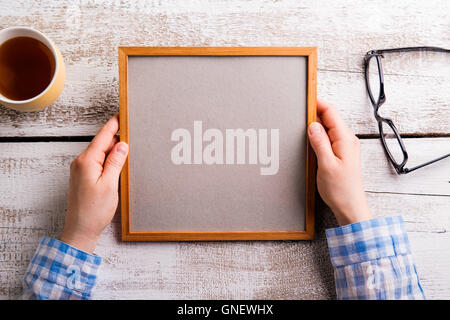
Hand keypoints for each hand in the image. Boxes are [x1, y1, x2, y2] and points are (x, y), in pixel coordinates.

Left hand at [60, 114, 128, 252]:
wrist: (80, 230)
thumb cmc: (94, 211)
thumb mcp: (110, 184)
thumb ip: (116, 162)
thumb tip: (122, 144)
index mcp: (87, 161)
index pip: (103, 136)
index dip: (114, 124)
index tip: (123, 114)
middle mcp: (81, 162)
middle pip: (102, 143)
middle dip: (117, 138)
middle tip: (133, 132)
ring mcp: (81, 170)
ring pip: (101, 153)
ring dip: (114, 150)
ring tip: (130, 148)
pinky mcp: (84, 177)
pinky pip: (98, 162)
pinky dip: (109, 160)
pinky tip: (119, 163)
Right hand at [308, 100, 372, 225]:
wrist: (350, 207)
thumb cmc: (341, 190)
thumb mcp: (326, 165)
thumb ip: (320, 142)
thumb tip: (313, 125)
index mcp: (345, 140)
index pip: (331, 112)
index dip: (317, 103)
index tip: (304, 100)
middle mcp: (347, 140)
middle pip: (330, 118)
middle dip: (314, 113)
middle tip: (297, 113)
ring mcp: (345, 147)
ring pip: (328, 128)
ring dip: (316, 125)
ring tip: (301, 126)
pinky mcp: (341, 154)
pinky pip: (329, 138)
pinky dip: (318, 135)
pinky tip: (310, 140)